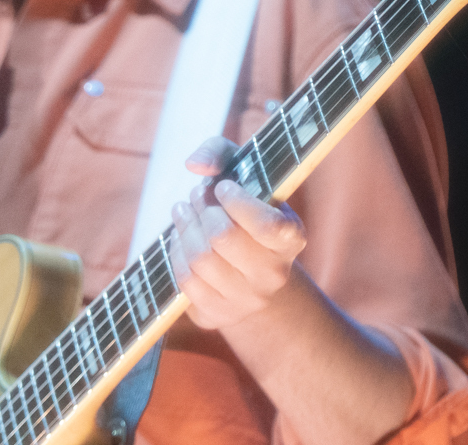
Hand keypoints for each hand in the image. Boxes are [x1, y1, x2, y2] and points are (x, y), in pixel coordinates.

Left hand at [168, 137, 307, 329]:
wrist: (251, 270)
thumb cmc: (246, 207)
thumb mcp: (244, 171)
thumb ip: (220, 151)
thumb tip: (195, 165)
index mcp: (291, 238)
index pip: (266, 225)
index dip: (238, 202)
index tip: (223, 186)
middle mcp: (274, 275)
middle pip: (222, 238)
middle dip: (201, 208)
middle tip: (197, 194)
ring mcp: (246, 301)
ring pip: (200, 259)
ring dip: (184, 226)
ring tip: (184, 210)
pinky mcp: (217, 317)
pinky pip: (185, 281)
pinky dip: (176, 252)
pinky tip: (181, 238)